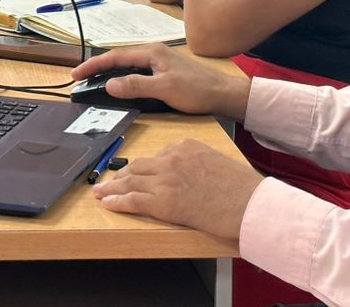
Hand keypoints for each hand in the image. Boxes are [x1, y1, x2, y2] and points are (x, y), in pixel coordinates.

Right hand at [71, 43, 251, 119]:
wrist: (223, 94)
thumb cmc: (197, 89)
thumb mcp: (164, 89)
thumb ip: (136, 86)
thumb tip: (110, 85)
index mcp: (151, 52)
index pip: (115, 56)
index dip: (94, 65)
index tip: (77, 75)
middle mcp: (153, 52)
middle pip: (118, 57)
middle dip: (97, 67)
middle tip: (79, 79)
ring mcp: (159, 61)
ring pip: (127, 64)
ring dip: (109, 72)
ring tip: (93, 82)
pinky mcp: (164, 70)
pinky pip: (136, 71)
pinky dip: (122, 76)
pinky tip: (119, 85)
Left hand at [93, 137, 262, 239]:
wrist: (249, 204)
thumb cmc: (241, 187)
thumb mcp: (216, 163)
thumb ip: (196, 164)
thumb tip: (188, 176)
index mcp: (185, 146)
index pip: (157, 155)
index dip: (144, 167)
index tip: (136, 172)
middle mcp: (172, 159)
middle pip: (139, 166)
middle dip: (122, 174)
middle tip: (109, 180)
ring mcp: (165, 180)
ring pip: (131, 181)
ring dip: (113, 187)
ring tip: (101, 191)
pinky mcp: (164, 202)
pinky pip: (133, 200)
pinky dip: (117, 201)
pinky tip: (108, 203)